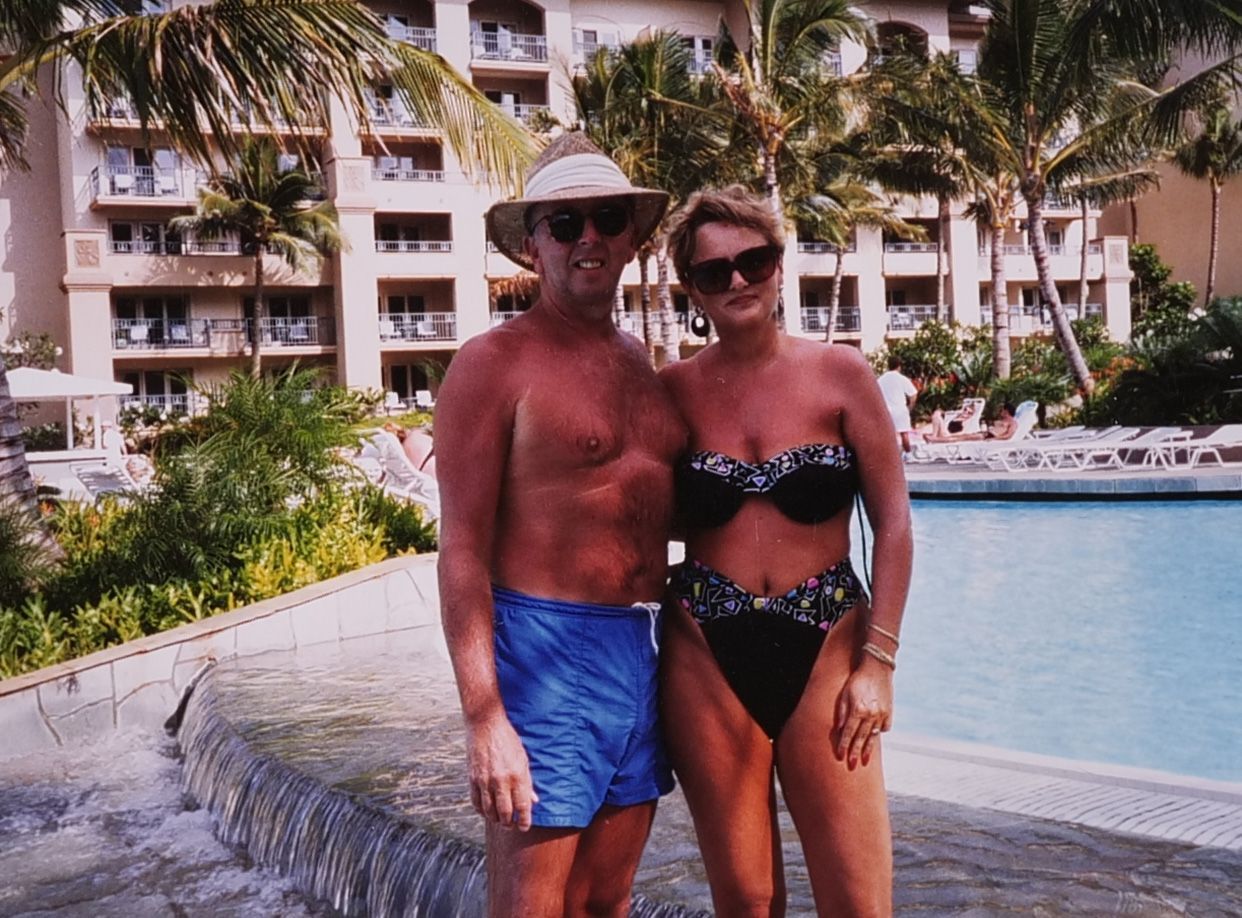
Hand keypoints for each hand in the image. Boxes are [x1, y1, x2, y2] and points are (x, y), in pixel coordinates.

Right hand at [465, 713, 537, 830]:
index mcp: (517, 775)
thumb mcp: (523, 758)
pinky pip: (476, 802)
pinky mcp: (473, 778)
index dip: (524, 821)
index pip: (522, 806)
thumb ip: (528, 781)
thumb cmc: (508, 739)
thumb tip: (533, 800)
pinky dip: (481, 811)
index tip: (525, 826)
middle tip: (512, 826)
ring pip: (489, 811)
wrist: (486, 724)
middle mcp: (501, 780)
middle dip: (509, 824)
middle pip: (505, 813)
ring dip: (496, 820)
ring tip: (500, 821)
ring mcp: (485, 780)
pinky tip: (486, 811)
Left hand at [833, 659, 893, 768]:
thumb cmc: (856, 680)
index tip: (840, 756)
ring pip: (873, 736)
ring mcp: (881, 714)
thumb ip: (841, 712)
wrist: (877, 668)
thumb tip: (839, 730)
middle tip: (852, 765)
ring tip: (864, 761)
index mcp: (857, 709)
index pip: (848, 733)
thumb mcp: (844, 693)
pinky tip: (873, 737)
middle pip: (860, 738)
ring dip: (868, 749)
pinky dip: (879, 733)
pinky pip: (884, 727)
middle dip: (855, 753)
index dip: (844, 745)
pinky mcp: (889, 712)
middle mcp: (870, 714)